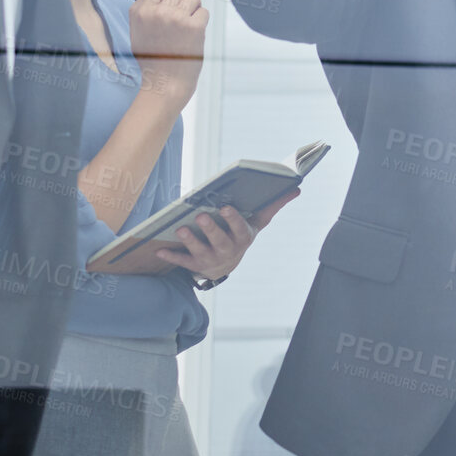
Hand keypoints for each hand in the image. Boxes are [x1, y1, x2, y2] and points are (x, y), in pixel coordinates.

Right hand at [129, 0, 207, 103]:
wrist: (164, 83)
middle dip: (182, 3)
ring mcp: (176, 18)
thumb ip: (142, 10)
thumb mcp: (137, 32)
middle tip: (179, 22)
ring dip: (193, 11)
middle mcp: (157, 12)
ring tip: (186, 29)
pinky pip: (204, 12)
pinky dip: (201, 21)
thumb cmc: (152, 60)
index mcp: (140, 11)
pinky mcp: (194, 26)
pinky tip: (193, 35)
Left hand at [155, 190, 299, 279]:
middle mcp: (228, 250)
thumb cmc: (240, 236)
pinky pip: (183, 262)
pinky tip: (160, 250)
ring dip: (190, 241)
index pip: (239, 229)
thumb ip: (273, 206)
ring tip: (180, 229)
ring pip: (200, 252)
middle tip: (201, 216)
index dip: (232, 219)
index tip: (225, 207)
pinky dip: (171, 257)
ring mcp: (210, 260)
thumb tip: (296, 188)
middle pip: (220, 241)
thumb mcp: (257, 223)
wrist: (225, 267)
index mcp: (242, 238)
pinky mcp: (195, 266)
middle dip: (210, 229)